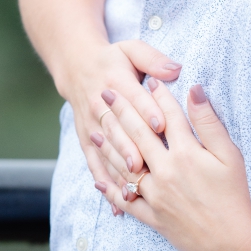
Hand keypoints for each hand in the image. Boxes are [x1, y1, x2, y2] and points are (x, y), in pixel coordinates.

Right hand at [62, 40, 179, 202]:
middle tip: (145, 165)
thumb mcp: (132, 49)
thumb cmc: (114, 59)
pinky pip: (95, 163)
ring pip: (105, 151)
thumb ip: (153, 59)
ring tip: (132, 189)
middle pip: (117, 129)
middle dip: (129, 148)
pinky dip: (105, 183)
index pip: (133, 98)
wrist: (76, 67)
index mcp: (116, 82)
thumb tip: (174, 69)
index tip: (161, 125)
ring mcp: (92, 125)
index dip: (147, 110)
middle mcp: (101, 106)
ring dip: (117, 170)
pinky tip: (116, 201)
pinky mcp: (87, 140)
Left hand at [96, 79, 250, 250]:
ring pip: (124, 164)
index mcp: (187, 154)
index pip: (167, 117)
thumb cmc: (236, 199)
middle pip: (137, 135)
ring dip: (108, 145)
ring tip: (95, 127)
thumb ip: (209, 123)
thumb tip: (196, 90)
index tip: (146, 80)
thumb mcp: (231, 157)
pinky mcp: (151, 216)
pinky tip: (97, 177)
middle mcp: (165, 171)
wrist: (231, 246)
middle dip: (120, 111)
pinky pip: (125, 200)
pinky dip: (110, 189)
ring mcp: (155, 195)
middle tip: (105, 92)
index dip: (156, 96)